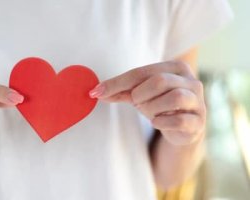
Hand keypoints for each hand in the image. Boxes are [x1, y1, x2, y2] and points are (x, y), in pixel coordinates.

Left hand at [89, 61, 205, 144]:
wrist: (183, 128)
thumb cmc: (159, 105)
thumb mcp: (139, 94)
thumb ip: (120, 91)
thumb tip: (95, 92)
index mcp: (176, 68)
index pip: (142, 72)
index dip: (117, 83)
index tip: (97, 92)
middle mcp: (192, 81)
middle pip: (160, 81)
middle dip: (140, 95)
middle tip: (137, 103)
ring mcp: (198, 102)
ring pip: (174, 97)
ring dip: (153, 108)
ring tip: (150, 113)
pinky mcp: (198, 122)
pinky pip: (179, 120)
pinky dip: (162, 122)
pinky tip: (157, 122)